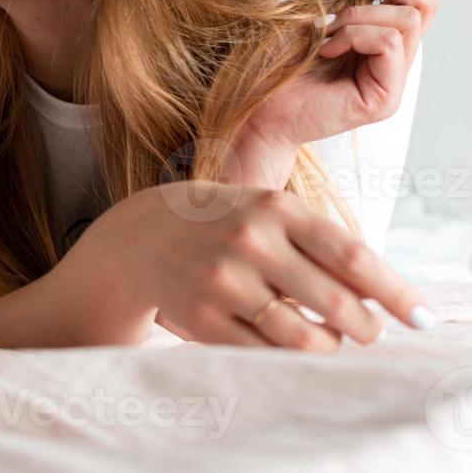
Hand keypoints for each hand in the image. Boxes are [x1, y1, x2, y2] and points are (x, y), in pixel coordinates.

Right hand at [69, 182, 432, 350]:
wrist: (142, 236)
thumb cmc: (225, 222)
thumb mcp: (270, 212)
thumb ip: (323, 244)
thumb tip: (381, 294)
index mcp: (274, 207)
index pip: (352, 254)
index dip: (394, 291)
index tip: (420, 317)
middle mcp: (249, 242)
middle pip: (336, 304)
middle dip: (366, 328)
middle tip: (369, 333)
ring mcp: (223, 282)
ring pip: (304, 338)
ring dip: (329, 347)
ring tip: (328, 339)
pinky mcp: (202, 318)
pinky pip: (264, 353)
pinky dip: (287, 357)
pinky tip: (288, 344)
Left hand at [234, 0, 436, 178]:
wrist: (250, 107)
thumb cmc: (273, 62)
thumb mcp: (313, 8)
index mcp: (381, 34)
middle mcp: (394, 58)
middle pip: (426, 2)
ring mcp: (391, 80)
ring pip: (408, 19)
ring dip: (361, 10)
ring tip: (326, 24)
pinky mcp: (384, 98)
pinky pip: (389, 43)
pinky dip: (355, 33)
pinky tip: (326, 46)